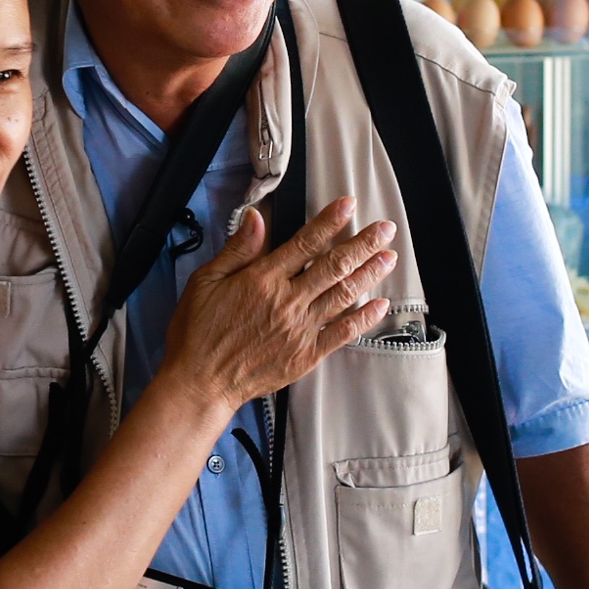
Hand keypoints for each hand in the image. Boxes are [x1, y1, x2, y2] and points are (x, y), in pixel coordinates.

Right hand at [162, 197, 396, 410]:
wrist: (201, 382)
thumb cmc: (198, 333)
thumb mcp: (205, 281)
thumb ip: (237, 250)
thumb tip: (255, 218)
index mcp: (263, 279)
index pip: (305, 243)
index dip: (330, 221)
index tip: (349, 206)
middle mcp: (288, 301)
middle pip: (334, 266)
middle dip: (363, 244)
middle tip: (385, 230)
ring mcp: (301, 329)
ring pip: (344, 295)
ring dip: (369, 274)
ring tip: (389, 257)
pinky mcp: (306, 355)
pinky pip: (342, 333)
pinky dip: (364, 319)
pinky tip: (380, 305)